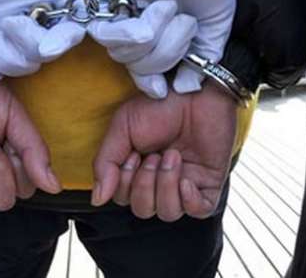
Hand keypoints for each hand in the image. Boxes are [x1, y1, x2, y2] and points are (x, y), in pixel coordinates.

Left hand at [89, 0, 235, 98]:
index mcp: (160, 40)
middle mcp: (137, 31)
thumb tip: (184, 88)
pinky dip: (128, 31)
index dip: (151, 83)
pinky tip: (148, 13)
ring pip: (120, 54)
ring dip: (151, 37)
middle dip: (164, 53)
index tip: (163, 89)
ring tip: (167, 8)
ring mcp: (119, 15)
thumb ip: (203, 59)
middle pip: (135, 67)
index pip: (144, 74)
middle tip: (184, 22)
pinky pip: (101, 33)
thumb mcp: (215, 25)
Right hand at [91, 81, 236, 220]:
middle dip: (145, 185)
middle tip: (154, 155)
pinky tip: (187, 179)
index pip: (123, 198)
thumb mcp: (122, 128)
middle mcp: (160, 180)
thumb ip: (105, 163)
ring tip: (173, 156)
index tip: (133, 154)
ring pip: (168, 213)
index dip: (124, 182)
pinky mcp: (208, 184)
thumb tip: (97, 199)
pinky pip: (198, 211)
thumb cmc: (159, 105)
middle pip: (143, 210)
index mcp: (137, 169)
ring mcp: (185, 183)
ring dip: (166, 185)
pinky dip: (189, 200)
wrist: (194, 92)